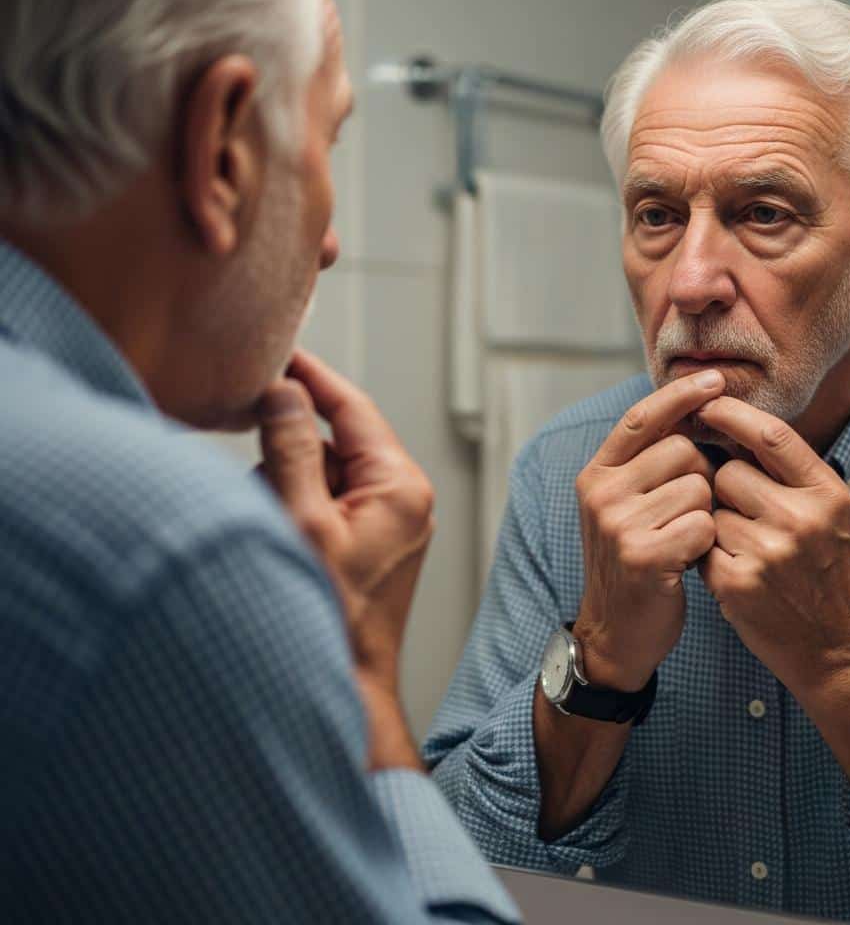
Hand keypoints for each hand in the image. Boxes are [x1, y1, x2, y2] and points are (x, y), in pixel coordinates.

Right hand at [257, 348, 433, 693]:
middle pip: (333, 442)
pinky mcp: (367, 541)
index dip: (313, 378)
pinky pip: (322, 504)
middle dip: (288, 452)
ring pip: (321, 473)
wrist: (348, 685)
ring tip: (275, 527)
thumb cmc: (332, 614)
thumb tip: (283, 391)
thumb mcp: (303, 521)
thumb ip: (291, 449)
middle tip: (260, 475)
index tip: (280, 352)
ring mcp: (385, 520)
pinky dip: (293, 510)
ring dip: (285, 486)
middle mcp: (401, 497)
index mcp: (400, 485)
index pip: (353, 409)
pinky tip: (281, 541)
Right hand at [573, 370, 725, 690]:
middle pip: (683, 450)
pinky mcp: (643, 555)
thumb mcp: (623, 506)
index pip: (641, 417)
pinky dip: (707, 541)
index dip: (680, 395)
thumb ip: (647, 462)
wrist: (615, 632)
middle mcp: (600, 493)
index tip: (716, 380)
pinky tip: (688, 560)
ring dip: (706, 512)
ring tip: (683, 539)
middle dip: (702, 475)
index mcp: (596, 474)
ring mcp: (618, 523)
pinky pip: (703, 524)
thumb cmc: (633, 561)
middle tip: (687, 512)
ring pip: (699, 486)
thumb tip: (693, 407)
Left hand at [697, 396, 849, 697]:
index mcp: (827, 493)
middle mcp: (801, 518)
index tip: (706, 404)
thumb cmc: (828, 573)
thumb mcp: (830, 513)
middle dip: (723, 486)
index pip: (770, 434)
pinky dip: (709, 555)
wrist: (838, 649)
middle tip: (745, 514)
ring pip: (710, 510)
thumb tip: (731, 423)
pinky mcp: (737, 583)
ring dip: (716, 523)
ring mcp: (768, 553)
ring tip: (746, 548)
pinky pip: (701, 546)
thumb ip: (789, 472)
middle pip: (727, 472)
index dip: (731, 413)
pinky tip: (735, 572)